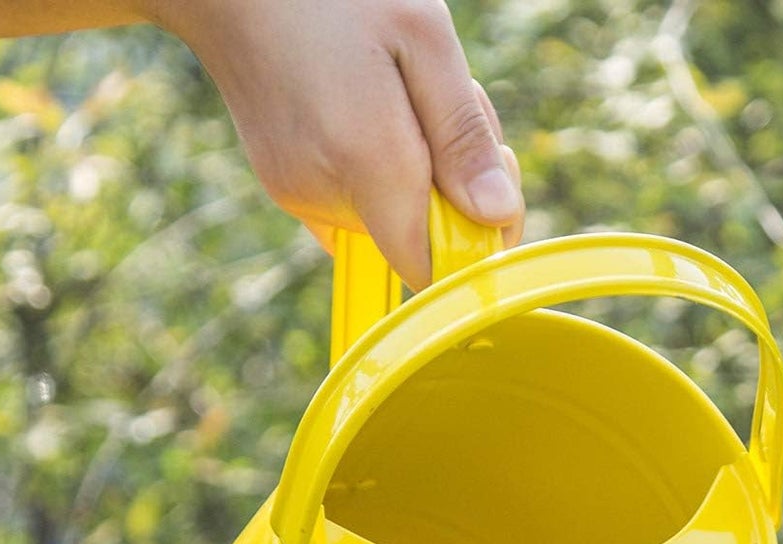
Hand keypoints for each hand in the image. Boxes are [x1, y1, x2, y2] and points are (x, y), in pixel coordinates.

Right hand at [149, 0, 524, 288]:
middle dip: (449, 184)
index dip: (472, 243)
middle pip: (417, 237)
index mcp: (369, 164)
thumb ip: (462, 134)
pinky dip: (376, 168)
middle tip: (439, 100)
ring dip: (414, 170)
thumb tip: (497, 216)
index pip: (431, 268)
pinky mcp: (285, 188)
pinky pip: (355, 200)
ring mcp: (298, 197)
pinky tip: (362, 108)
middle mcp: (327, 197)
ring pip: (389, 215)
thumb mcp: (421, 36)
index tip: (488, 186)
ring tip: (393, 90)